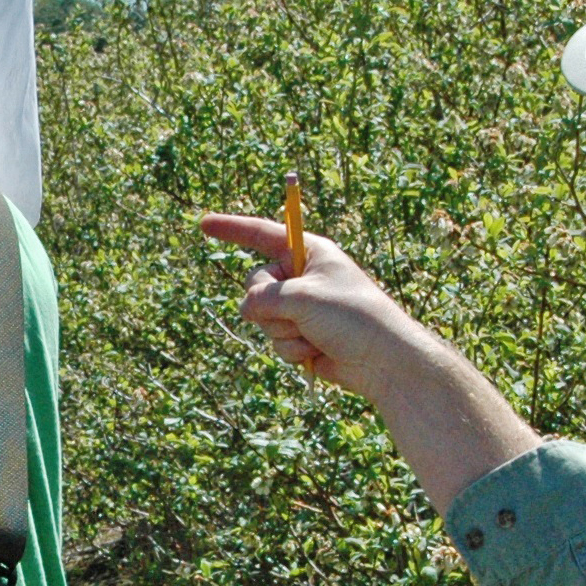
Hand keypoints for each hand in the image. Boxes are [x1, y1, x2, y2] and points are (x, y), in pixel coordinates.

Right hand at [198, 213, 431, 402]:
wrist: (383, 361)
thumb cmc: (352, 317)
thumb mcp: (303, 297)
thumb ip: (264, 297)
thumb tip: (246, 310)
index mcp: (309, 252)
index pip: (262, 234)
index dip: (232, 229)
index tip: (203, 224)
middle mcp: (302, 277)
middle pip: (255, 284)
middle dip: (267, 305)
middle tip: (295, 312)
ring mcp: (300, 308)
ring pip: (262, 318)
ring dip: (283, 332)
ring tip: (313, 335)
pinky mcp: (301, 336)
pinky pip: (275, 341)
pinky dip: (291, 350)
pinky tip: (316, 352)